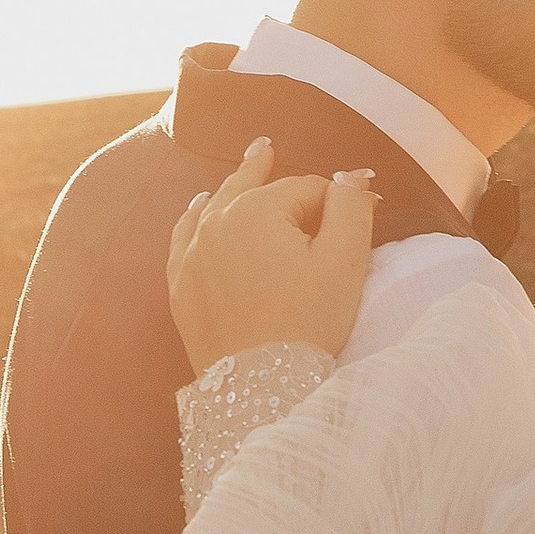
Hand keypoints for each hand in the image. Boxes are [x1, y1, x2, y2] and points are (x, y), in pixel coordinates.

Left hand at [167, 140, 376, 376]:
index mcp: (258, 210)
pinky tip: (198, 208)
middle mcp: (217, 223)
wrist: (262, 387)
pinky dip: (194, 218)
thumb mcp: (345, 262)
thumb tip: (350, 175)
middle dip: (267, 169)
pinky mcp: (180, 286)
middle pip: (252, 186)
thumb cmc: (308, 324)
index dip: (334, 201)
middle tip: (268, 146)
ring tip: (242, 166)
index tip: (353, 218)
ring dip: (232, 186)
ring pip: (216, 207)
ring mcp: (192, 255)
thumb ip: (350, 207)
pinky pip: (184, 238)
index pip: (305, 189)